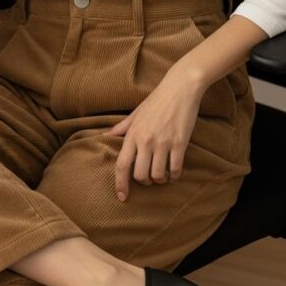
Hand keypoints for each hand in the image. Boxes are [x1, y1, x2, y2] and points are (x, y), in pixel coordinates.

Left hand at [103, 69, 203, 200]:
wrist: (180, 89)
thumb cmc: (156, 101)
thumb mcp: (135, 114)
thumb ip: (120, 129)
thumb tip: (104, 137)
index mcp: (132, 135)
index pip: (121, 165)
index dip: (120, 184)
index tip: (122, 197)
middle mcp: (146, 141)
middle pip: (140, 175)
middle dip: (144, 181)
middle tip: (148, 177)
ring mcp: (163, 143)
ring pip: (158, 175)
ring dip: (160, 180)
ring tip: (162, 175)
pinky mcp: (180, 143)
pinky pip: (176, 169)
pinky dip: (174, 176)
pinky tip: (174, 173)